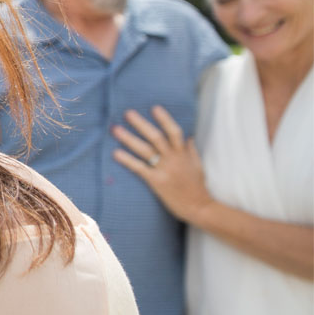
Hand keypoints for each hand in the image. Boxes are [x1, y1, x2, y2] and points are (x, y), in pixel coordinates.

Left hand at [112, 106, 212, 222]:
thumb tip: (188, 137)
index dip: (164, 119)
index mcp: (184, 153)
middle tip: (127, 112)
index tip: (154, 108)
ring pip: (145, 150)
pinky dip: (127, 160)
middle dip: (141, 124)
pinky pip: (139, 168)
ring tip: (115, 129)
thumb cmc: (197, 186)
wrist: (199, 207)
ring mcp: (165, 170)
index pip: (174, 131)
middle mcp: (174, 159)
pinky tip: (116, 153)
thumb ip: (191, 150)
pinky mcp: (157, 182)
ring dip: (129, 138)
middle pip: (156, 137)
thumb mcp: (198, 165)